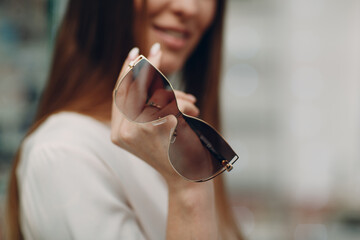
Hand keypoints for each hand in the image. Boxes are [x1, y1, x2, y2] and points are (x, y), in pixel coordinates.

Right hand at [111, 44, 198, 182]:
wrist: (187, 180)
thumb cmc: (174, 154)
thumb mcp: (153, 132)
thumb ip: (144, 109)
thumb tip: (150, 74)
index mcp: (117, 133)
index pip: (118, 94)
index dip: (126, 72)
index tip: (134, 53)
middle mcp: (121, 132)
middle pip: (133, 87)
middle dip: (148, 67)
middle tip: (157, 50)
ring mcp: (136, 130)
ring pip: (154, 92)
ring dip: (177, 95)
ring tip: (193, 105)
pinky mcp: (155, 126)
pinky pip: (169, 100)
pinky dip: (184, 103)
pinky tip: (193, 111)